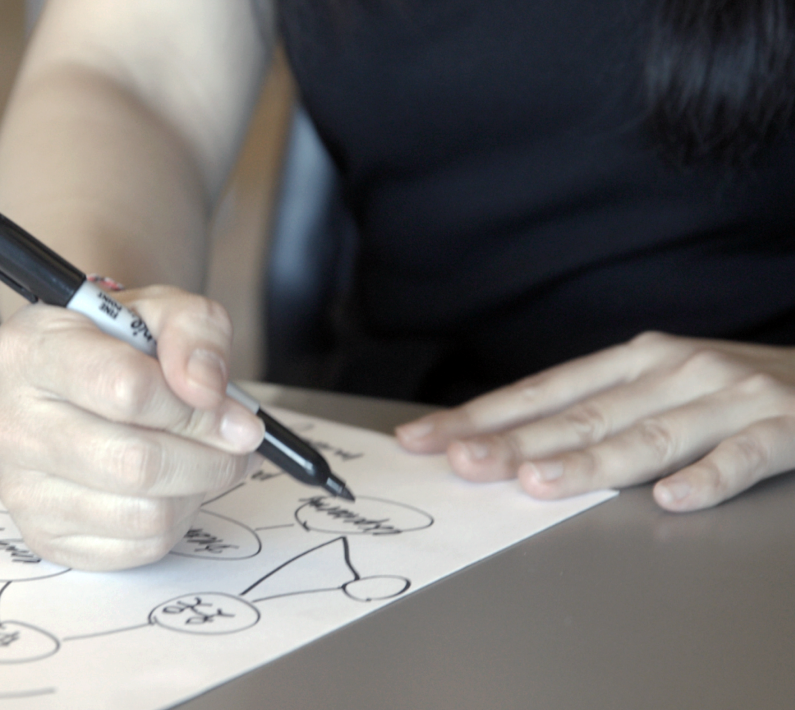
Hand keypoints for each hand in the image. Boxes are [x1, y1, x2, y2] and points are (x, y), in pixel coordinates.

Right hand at [0, 286, 263, 570]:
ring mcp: (19, 485)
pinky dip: (174, 521)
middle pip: (136, 464)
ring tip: (201, 459)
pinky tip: (171, 487)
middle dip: (209, 458)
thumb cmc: (121, 342)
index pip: (127, 390)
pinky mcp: (43, 534)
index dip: (197, 407)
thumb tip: (205, 390)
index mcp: (28, 349)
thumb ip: (194, 331)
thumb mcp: (165, 308)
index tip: (231, 410)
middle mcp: (9, 420)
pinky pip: (136, 547)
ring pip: (144, 514)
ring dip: (196, 490)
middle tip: (238, 443)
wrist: (81, 376)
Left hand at [395, 332, 794, 510]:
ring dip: (591, 463)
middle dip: (516, 442)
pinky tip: (673, 499)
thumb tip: (512, 447)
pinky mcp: (788, 427)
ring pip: (650, 436)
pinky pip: (744, 457)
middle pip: (583, 415)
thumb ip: (599, 411)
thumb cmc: (736, 389)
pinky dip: (709, 477)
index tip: (425, 438)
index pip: (544, 392)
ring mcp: (730, 397)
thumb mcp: (662, 384)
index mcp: (636, 361)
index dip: (483, 416)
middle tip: (461, 463)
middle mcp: (675, 371)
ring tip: (538, 484)